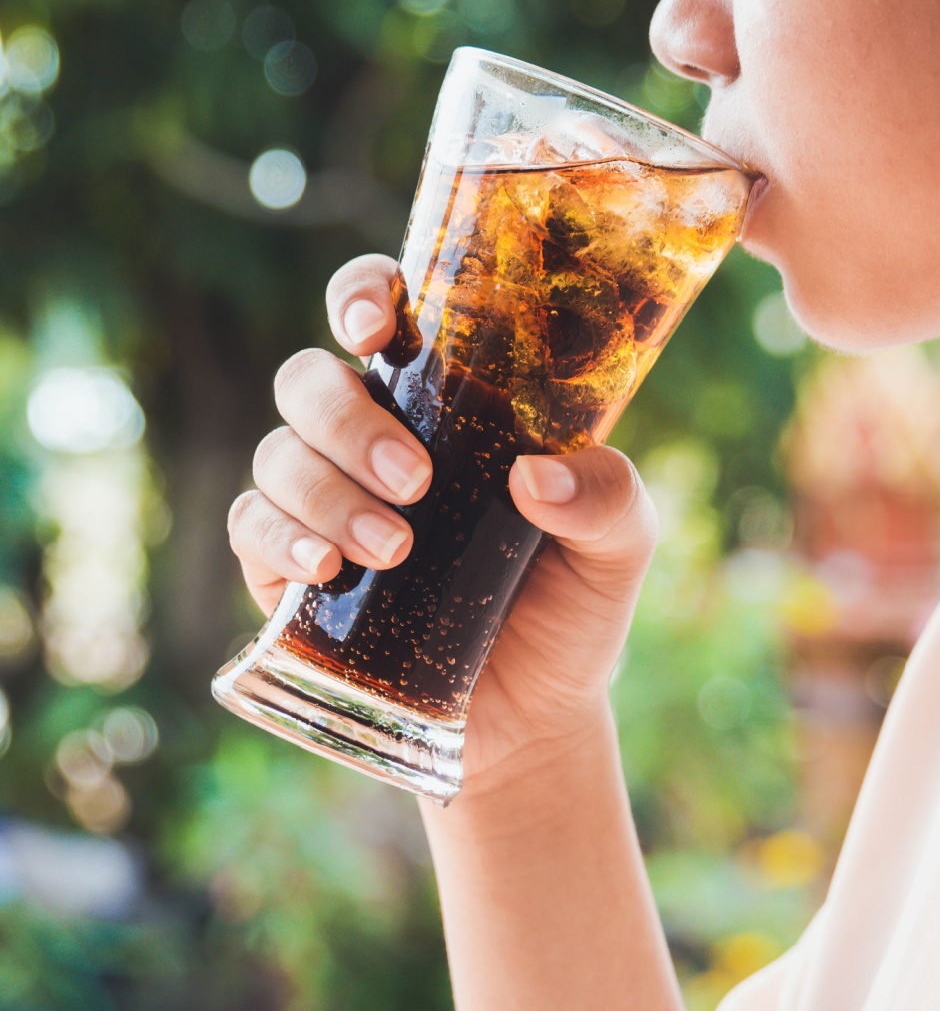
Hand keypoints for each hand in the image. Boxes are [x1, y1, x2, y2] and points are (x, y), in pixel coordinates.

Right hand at [228, 254, 657, 795]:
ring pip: (277, 454)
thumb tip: (537, 476)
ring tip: (397, 548)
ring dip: (326, 492)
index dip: (361, 296)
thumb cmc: (573, 608)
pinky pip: (250, 527)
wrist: (534, 713)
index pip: (386, 317)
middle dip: (348, 421)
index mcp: (450, 409)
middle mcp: (377, 441)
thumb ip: (607, 498)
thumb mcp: (617, 547)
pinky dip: (279, 540)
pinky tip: (327, 569)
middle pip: (312, 382)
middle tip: (416, 481)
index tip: (373, 328)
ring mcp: (328, 501)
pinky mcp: (289, 570)